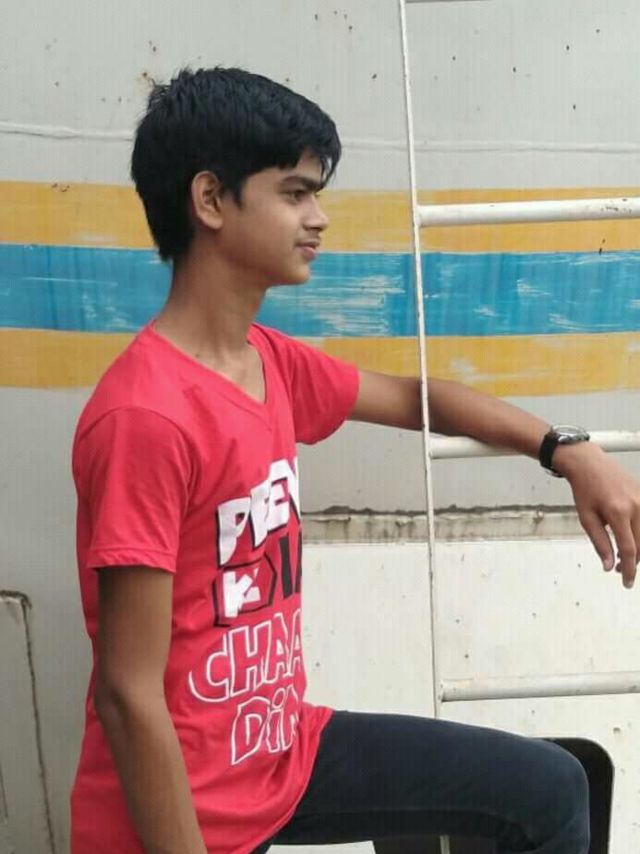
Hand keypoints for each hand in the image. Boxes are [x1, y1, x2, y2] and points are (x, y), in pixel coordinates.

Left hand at [553, 442, 639, 588]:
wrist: (589, 463)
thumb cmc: (584, 488)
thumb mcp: (586, 518)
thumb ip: (599, 543)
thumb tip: (609, 565)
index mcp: (618, 512)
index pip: (630, 550)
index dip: (630, 570)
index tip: (627, 582)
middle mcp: (636, 506)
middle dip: (633, 562)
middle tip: (619, 570)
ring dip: (637, 549)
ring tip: (621, 556)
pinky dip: (639, 535)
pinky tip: (627, 539)